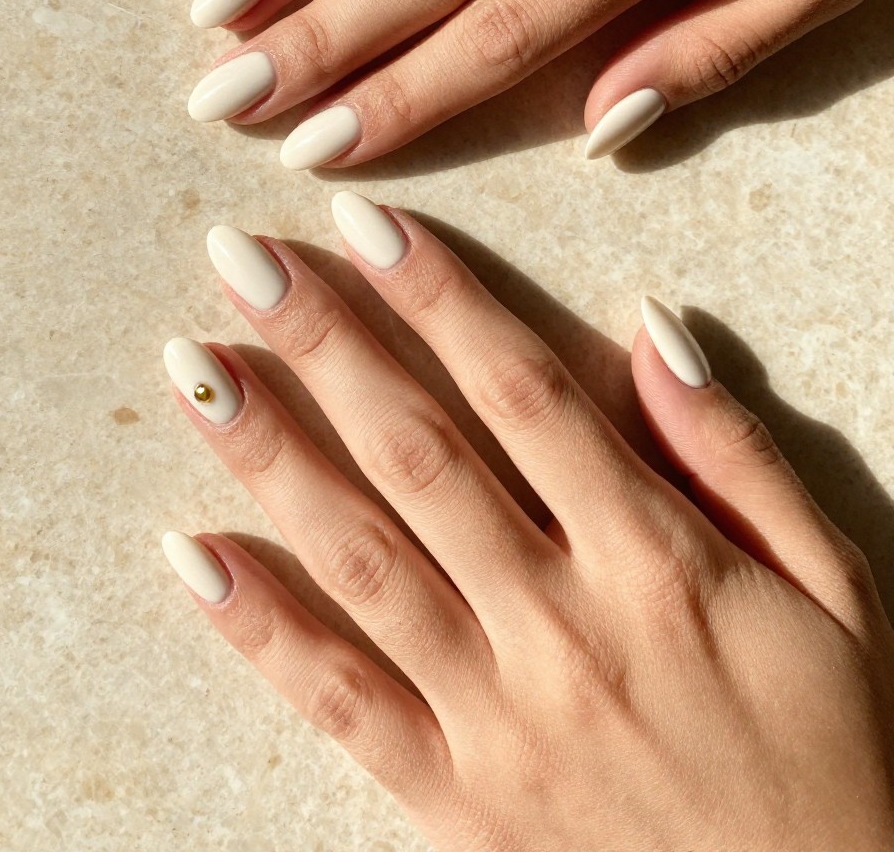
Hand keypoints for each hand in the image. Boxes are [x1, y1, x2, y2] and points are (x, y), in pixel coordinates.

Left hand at [161, 195, 893, 850]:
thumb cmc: (828, 748)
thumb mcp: (832, 587)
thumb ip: (738, 456)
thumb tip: (652, 333)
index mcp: (655, 558)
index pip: (523, 393)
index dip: (440, 298)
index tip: (366, 226)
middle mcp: (560, 622)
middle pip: (418, 453)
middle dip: (324, 343)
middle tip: (242, 257)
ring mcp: (495, 715)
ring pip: (359, 558)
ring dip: (268, 455)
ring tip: (193, 369)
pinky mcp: (452, 799)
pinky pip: (340, 702)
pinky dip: (259, 628)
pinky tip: (190, 553)